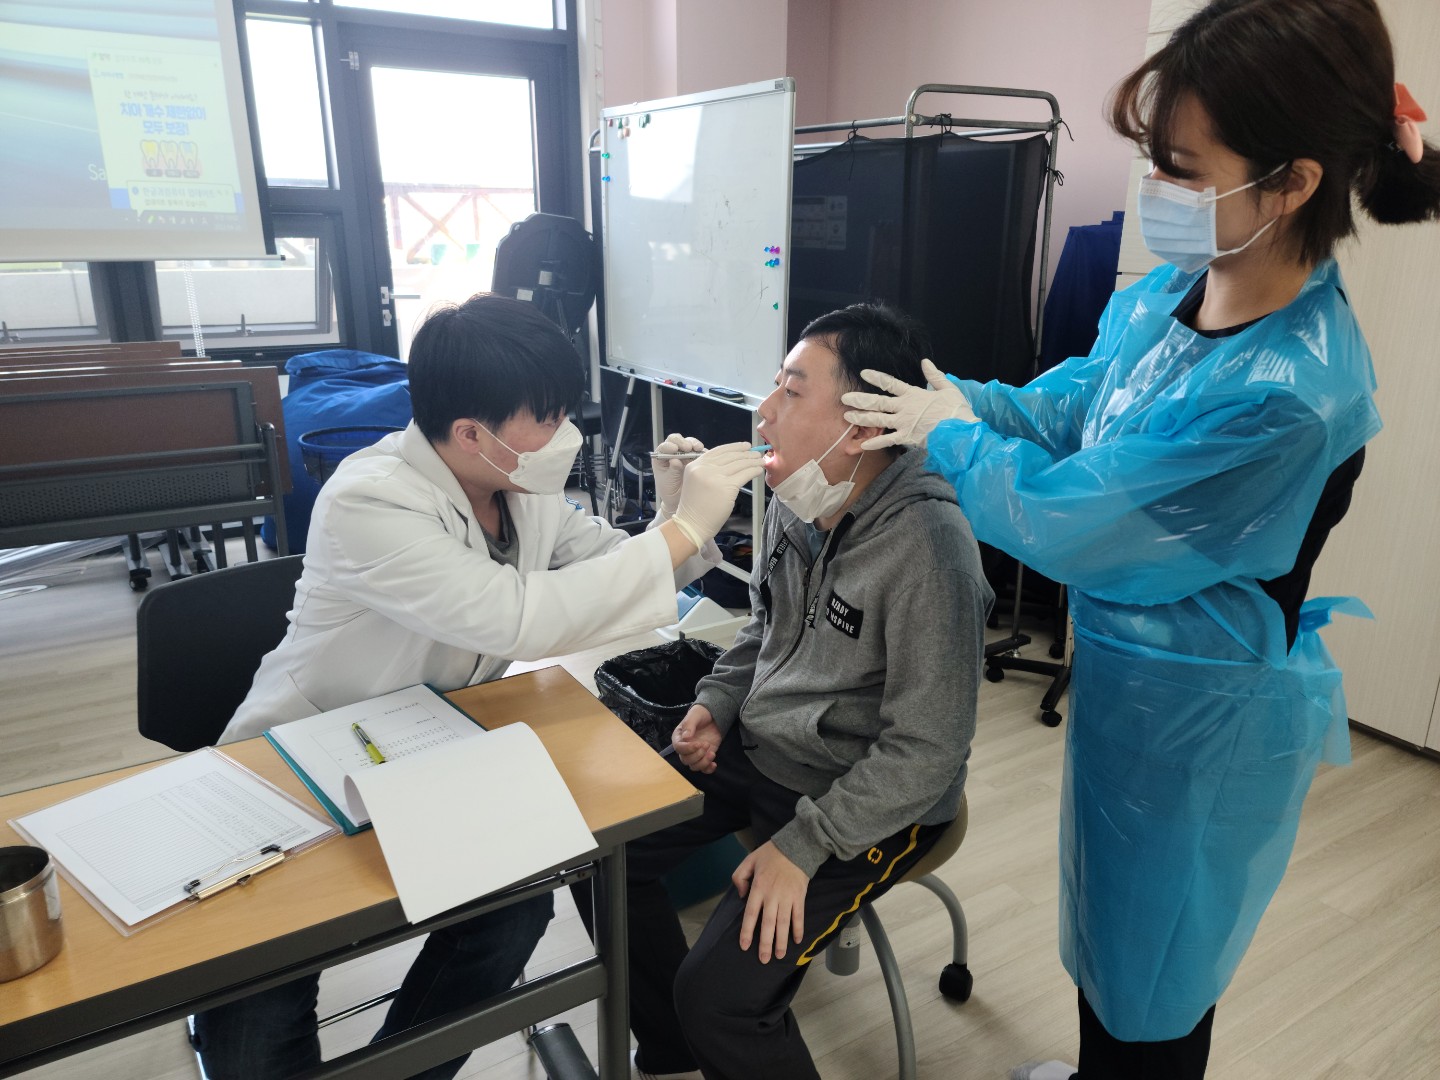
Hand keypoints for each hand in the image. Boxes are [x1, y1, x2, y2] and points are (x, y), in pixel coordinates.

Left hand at [651, 432, 705, 516]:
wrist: (679, 500)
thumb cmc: (669, 491)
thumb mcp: (668, 482)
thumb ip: (671, 471)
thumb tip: (675, 461)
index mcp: (661, 458)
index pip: (663, 447)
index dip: (668, 446)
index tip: (674, 449)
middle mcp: (673, 453)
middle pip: (676, 440)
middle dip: (682, 442)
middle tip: (687, 447)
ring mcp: (685, 454)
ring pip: (689, 442)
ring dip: (694, 444)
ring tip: (698, 448)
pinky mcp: (696, 458)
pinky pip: (700, 451)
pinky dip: (703, 451)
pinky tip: (704, 454)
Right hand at [669, 442, 764, 548]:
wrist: (691, 524)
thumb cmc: (695, 507)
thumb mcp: (697, 482)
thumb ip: (709, 470)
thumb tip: (734, 461)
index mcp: (695, 465)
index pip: (719, 450)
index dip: (734, 447)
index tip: (745, 446)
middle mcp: (704, 468)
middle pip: (731, 456)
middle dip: (746, 453)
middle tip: (756, 453)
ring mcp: (715, 477)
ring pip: (739, 464)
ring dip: (752, 460)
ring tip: (761, 460)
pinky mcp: (726, 487)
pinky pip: (744, 474)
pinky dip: (754, 470)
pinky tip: (759, 469)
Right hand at [672, 705, 720, 772]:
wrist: (713, 717)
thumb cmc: (701, 714)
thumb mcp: (695, 715)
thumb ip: (689, 724)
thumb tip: (686, 737)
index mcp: (679, 737)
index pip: (679, 748)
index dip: (688, 748)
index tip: (699, 743)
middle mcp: (685, 748)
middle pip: (685, 760)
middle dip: (697, 755)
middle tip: (707, 744)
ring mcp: (695, 754)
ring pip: (694, 766)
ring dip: (703, 762)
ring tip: (712, 753)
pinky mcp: (704, 757)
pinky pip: (703, 769)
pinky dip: (708, 769)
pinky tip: (714, 764)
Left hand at [733, 841, 807, 962]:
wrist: (796, 846)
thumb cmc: (770, 854)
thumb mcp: (749, 860)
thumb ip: (739, 877)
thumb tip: (741, 895)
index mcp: (758, 887)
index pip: (751, 914)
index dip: (747, 931)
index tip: (745, 946)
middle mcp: (772, 896)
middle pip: (767, 924)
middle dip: (765, 943)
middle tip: (763, 959)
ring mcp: (787, 897)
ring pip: (783, 923)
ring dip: (781, 941)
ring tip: (779, 956)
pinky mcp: (799, 897)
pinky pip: (799, 916)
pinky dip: (798, 929)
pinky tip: (797, 941)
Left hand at [841, 358, 975, 449]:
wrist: (960, 430)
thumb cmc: (956, 410)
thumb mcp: (948, 388)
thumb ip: (934, 375)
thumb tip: (925, 361)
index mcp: (913, 394)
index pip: (891, 383)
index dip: (876, 378)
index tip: (863, 373)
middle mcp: (904, 407)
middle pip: (878, 402)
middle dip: (860, 399)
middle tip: (845, 398)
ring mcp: (904, 423)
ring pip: (878, 420)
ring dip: (862, 418)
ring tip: (847, 417)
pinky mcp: (906, 437)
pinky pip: (887, 440)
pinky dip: (875, 443)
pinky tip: (862, 445)